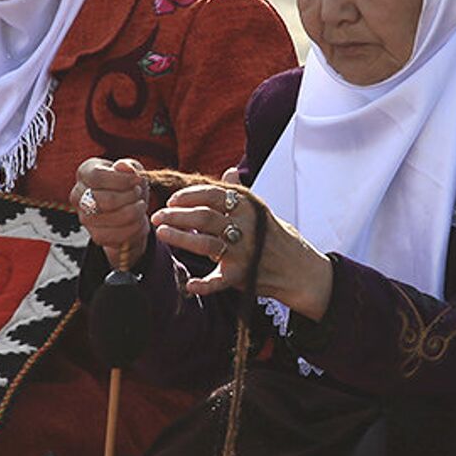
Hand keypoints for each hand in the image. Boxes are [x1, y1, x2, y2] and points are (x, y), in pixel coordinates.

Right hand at [72, 158, 150, 267]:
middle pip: (104, 199)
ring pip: (112, 218)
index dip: (122, 179)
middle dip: (130, 196)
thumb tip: (122, 166)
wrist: (131, 209)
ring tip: (140, 205)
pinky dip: (134, 227)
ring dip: (134, 212)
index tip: (138, 180)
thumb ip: (129, 167)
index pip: (97, 176)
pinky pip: (117, 234)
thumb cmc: (129, 184)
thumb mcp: (132, 171)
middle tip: (139, 194)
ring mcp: (84, 218)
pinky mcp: (96, 235)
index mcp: (85, 173)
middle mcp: (78, 196)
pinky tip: (139, 219)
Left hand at [151, 183, 334, 320]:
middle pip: (204, 217)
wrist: (298, 267)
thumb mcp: (260, 211)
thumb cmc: (274, 236)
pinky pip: (218, 281)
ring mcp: (243, 251)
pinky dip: (203, 284)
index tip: (172, 200)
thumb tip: (229, 171)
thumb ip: (240, 194)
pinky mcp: (242, 275)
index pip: (213, 194)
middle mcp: (246, 227)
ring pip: (206, 244)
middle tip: (157, 217)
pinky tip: (189, 284)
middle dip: (176, 215)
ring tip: (162, 234)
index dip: (189, 196)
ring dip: (180, 239)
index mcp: (249, 207)